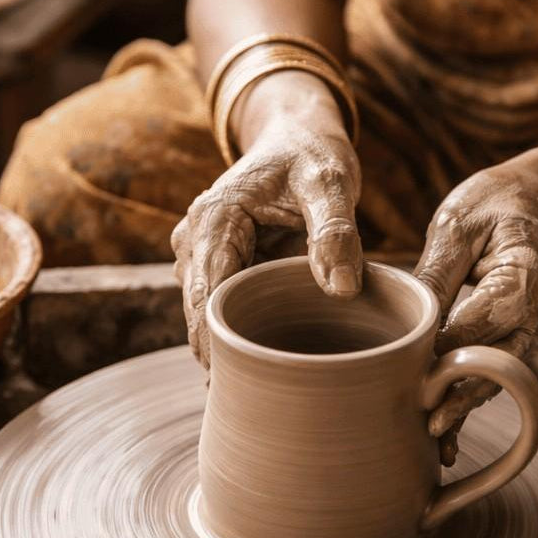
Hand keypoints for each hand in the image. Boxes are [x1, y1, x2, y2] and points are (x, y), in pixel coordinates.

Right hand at [171, 113, 361, 365]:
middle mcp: (195, 239)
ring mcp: (201, 255)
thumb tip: (343, 289)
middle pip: (199, 313)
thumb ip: (336, 231)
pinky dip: (243, 333)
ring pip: (208, 317)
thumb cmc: (311, 155)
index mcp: (213, 218)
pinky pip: (223, 309)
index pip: (204, 293)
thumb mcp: (331, 182)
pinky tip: (268, 366)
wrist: (296, 136)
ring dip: (233, 346)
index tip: (236, 381)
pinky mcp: (218, 266)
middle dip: (221, 354)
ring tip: (266, 390)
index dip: (217, 340)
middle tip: (257, 401)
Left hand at [414, 165, 537, 464]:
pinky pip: (494, 372)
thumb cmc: (494, 205)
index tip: (411, 381)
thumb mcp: (458, 224)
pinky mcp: (518, 340)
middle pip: (493, 365)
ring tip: (432, 445)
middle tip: (422, 427)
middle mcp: (537, 315)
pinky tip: (444, 432)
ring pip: (496, 379)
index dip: (445, 357)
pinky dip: (468, 396)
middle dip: (457, 398)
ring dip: (464, 408)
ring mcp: (532, 333)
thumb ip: (436, 273)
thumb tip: (409, 321)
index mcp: (524, 280)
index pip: (478, 327)